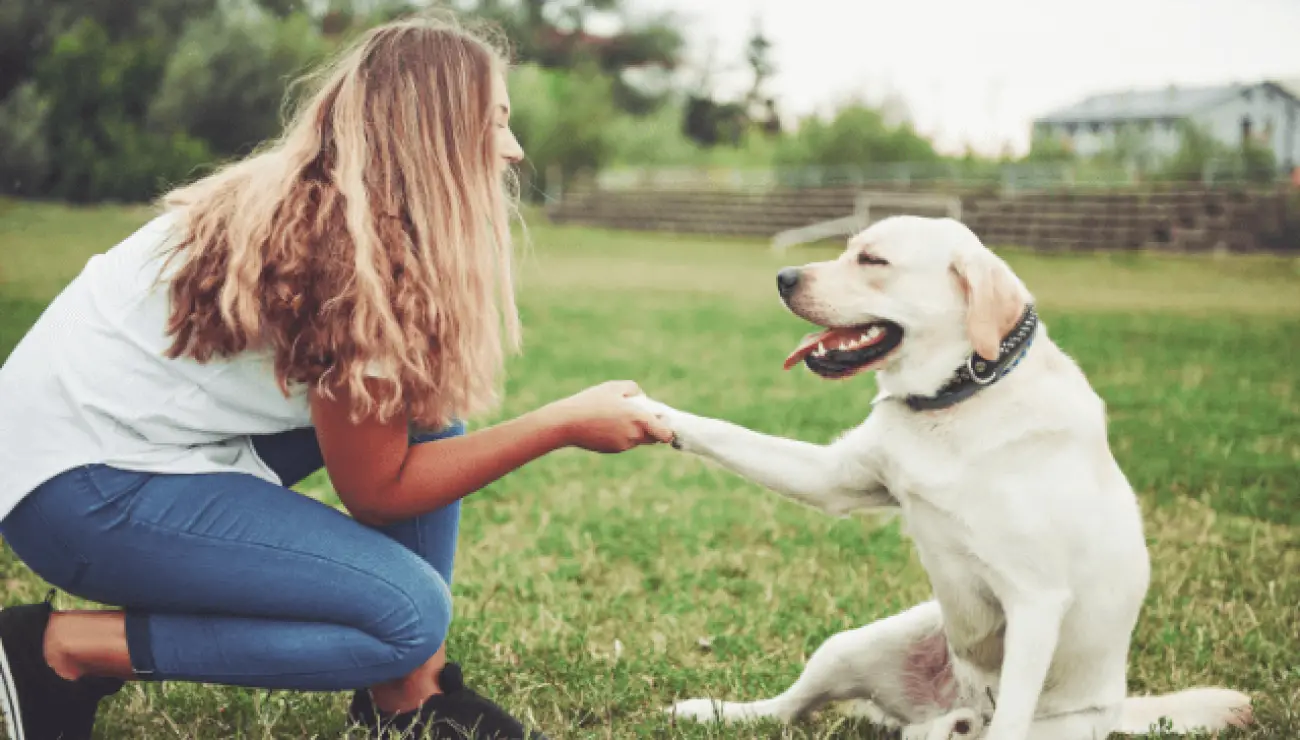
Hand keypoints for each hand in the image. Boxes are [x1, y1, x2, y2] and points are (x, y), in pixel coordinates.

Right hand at [542, 381, 674, 452]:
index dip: (667, 429)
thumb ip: (633, 390)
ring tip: (617, 417)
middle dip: (651, 428)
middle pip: (653, 437)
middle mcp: (634, 435)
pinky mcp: (613, 450)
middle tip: (639, 415)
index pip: (665, 434)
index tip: (663, 422)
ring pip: (637, 440)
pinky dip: (621, 436)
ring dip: (634, 431)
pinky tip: (606, 425)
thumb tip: (642, 398)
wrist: (567, 423)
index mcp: (639, 419)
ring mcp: (623, 445)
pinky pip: (624, 443)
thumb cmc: (590, 402)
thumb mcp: (613, 387)